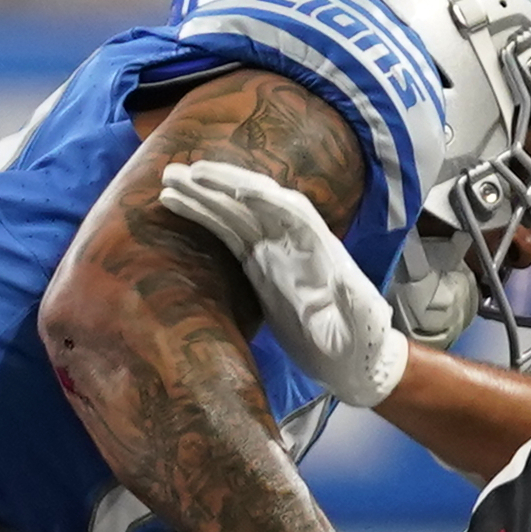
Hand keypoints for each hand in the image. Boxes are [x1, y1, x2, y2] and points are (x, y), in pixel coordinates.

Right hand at [158, 158, 408, 409]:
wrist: (354, 359)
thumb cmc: (362, 342)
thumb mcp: (363, 324)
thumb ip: (353, 302)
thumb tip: (345, 285)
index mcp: (320, 248)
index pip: (290, 213)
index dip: (264, 199)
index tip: (233, 190)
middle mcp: (295, 240)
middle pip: (257, 200)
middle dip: (223, 184)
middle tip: (182, 172)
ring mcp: (275, 250)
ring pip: (236, 211)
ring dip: (204, 193)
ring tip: (168, 180)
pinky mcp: (258, 264)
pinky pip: (227, 232)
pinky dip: (203, 216)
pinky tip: (176, 204)